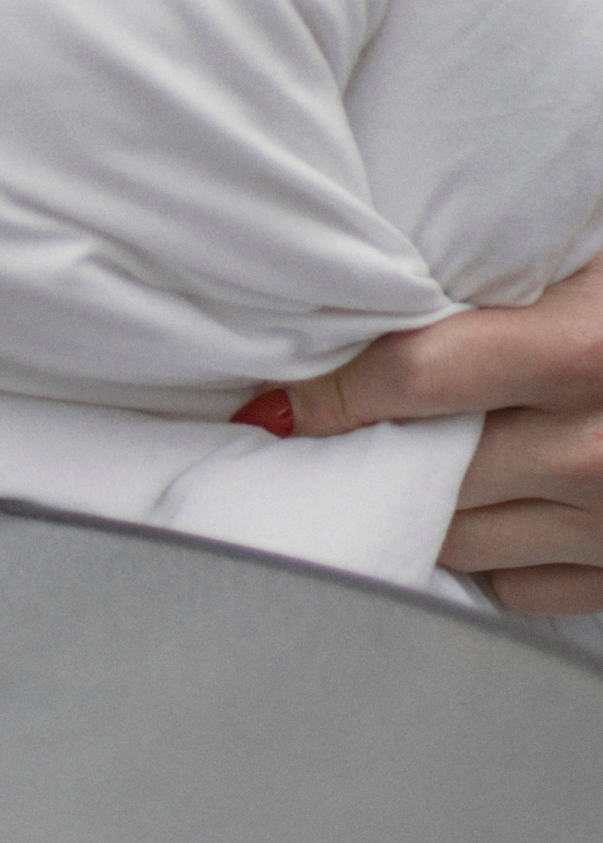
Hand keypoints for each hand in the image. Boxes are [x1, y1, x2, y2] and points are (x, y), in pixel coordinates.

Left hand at [275, 258, 602, 614]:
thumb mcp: (588, 259)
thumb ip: (505, 266)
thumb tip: (385, 269)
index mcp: (585, 349)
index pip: (412, 377)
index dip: (327, 388)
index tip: (272, 395)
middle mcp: (598, 446)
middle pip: (426, 468)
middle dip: (356, 455)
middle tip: (292, 438)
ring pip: (459, 535)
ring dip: (409, 505)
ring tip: (368, 470)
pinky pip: (515, 583)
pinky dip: (479, 550)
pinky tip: (470, 506)